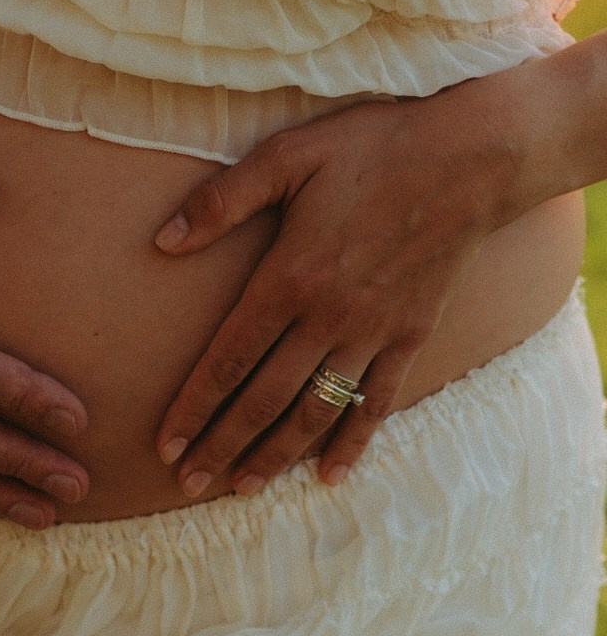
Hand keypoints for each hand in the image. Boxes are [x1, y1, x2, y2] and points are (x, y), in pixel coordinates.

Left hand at [153, 71, 536, 494]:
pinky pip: (376, 402)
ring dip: (275, 455)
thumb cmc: (374, 147)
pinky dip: (352, 442)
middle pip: (263, 399)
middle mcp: (326, 319)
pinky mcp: (410, 337)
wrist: (472, 157)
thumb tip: (162, 240)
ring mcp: (371, 334)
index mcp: (288, 279)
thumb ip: (222, 200)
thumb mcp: (288, 155)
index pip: (228, 360)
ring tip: (241, 488)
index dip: (194, 406)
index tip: (165, 444)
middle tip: (187, 482)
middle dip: (222, 445)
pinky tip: (329, 476)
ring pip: (314, 411)